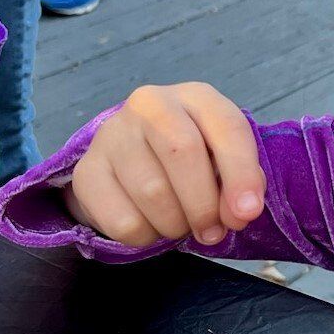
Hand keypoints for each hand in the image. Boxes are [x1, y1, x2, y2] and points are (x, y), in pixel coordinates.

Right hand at [65, 83, 265, 247]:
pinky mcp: (86, 171)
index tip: (247, 214)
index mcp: (196, 97)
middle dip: (205, 205)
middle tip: (212, 231)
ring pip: (152, 192)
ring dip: (176, 224)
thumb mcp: (226, 161)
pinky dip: (146, 236)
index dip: (242, 175)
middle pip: (183, 153)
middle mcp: (150, 104)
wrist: (137, 162)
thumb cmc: (196, 162)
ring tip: (181, 224)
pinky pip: (122, 220)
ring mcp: (112, 135)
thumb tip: (242, 212)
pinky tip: (151, 225)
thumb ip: (243, 182)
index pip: (227, 128)